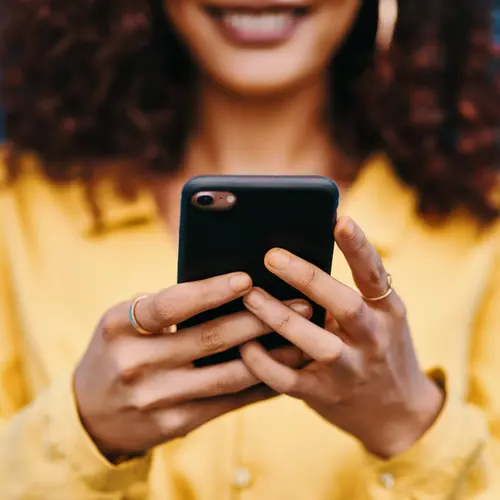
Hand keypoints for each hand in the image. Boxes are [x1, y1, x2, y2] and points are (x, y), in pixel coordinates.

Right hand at [74, 272, 310, 457]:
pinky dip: (257, 386)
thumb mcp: (122, 322)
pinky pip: (226, 402)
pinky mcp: (174, 423)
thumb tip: (227, 288)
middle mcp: (135, 363)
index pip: (170, 304)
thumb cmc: (115, 351)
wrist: (90, 414)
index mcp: (120, 327)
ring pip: (227, 374)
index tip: (247, 278)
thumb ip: (163, 306)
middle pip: (209, 338)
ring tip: (302, 338)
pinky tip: (282, 371)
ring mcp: (156, 398)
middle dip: (260, 319)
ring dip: (271, 356)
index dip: (210, 291)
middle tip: (299, 303)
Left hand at [240, 217, 443, 458]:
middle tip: (271, 256)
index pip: (374, 274)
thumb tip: (299, 253)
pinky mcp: (325, 395)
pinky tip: (245, 345)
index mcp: (386, 311)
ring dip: (280, 318)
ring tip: (250, 296)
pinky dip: (264, 364)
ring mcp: (350, 370)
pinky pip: (290, 381)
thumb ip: (350, 291)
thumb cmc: (380, 349)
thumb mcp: (380, 317)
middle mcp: (373, 339)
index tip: (340, 220)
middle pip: (345, 305)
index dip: (359, 247)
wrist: (397, 412)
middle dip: (308, 279)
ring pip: (316, 344)